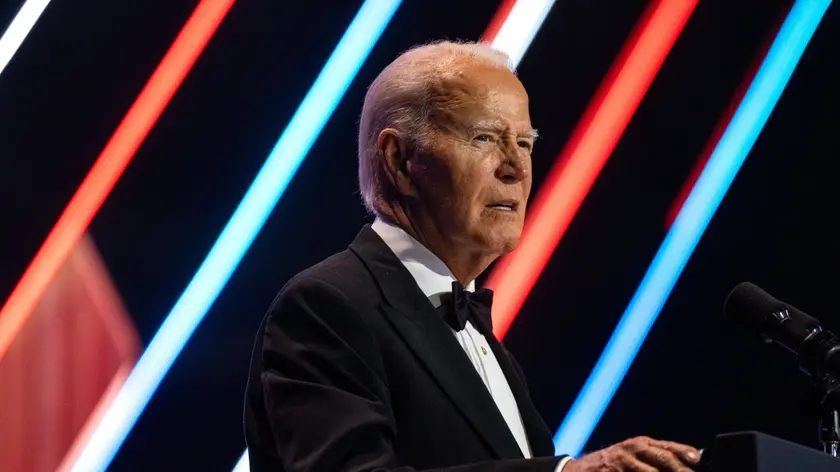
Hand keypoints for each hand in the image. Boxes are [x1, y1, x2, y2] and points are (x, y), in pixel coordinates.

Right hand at [564, 436, 700, 471]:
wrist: (579, 470)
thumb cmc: (613, 464)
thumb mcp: (633, 456)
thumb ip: (656, 459)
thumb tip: (687, 464)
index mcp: (641, 444)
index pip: (667, 447)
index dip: (684, 452)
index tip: (697, 459)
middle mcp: (633, 449)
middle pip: (662, 457)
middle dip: (679, 469)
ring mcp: (622, 461)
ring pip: (650, 471)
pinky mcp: (613, 471)